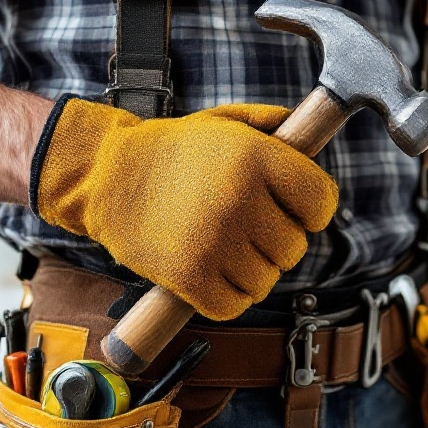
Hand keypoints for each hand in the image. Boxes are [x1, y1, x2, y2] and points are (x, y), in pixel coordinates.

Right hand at [31, 98, 337, 320]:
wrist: (105, 175)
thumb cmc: (173, 150)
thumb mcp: (225, 122)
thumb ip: (272, 125)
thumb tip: (309, 131)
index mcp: (257, 157)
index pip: (322, 202)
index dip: (312, 210)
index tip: (293, 210)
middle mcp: (240, 199)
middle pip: (295, 247)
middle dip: (277, 242)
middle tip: (248, 228)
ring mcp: (214, 241)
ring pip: (267, 280)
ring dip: (253, 271)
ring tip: (226, 248)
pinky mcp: (189, 277)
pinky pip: (235, 305)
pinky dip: (229, 297)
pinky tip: (214, 274)